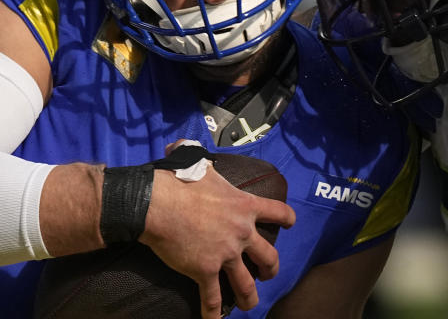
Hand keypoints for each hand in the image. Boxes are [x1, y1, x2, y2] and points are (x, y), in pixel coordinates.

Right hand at [140, 164, 295, 318]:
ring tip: (249, 303)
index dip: (286, 219)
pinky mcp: (205, 272)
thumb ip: (197, 155)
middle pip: (268, 256)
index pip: (277, 212)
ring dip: (250, 297)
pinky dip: (214, 314)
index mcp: (244, 205)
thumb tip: (180, 145)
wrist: (158, 204)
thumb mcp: (196, 161)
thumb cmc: (177, 180)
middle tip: (268, 272)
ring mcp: (226, 254)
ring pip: (246, 284)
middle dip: (271, 268)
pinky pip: (213, 299)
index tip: (290, 224)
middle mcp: (241, 232)